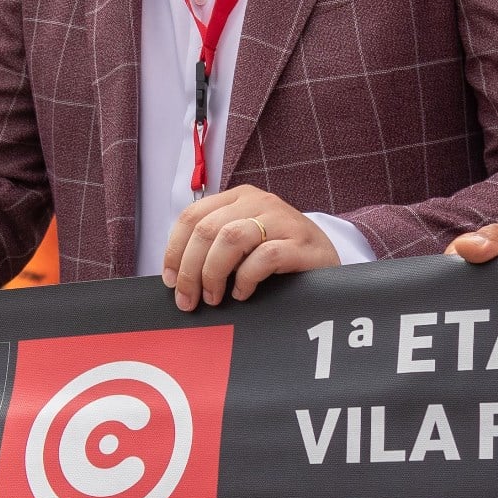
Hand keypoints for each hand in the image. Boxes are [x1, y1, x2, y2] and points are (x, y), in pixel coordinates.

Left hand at [159, 187, 336, 310]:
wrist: (327, 259)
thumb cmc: (279, 254)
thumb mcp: (244, 242)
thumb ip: (214, 247)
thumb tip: (177, 276)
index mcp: (238, 198)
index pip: (192, 216)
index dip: (175, 250)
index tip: (170, 280)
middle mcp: (258, 202)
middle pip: (207, 229)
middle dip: (190, 269)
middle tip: (188, 300)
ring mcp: (281, 219)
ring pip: (231, 238)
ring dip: (214, 273)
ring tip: (214, 298)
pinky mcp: (300, 242)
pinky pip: (264, 257)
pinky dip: (246, 278)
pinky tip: (243, 293)